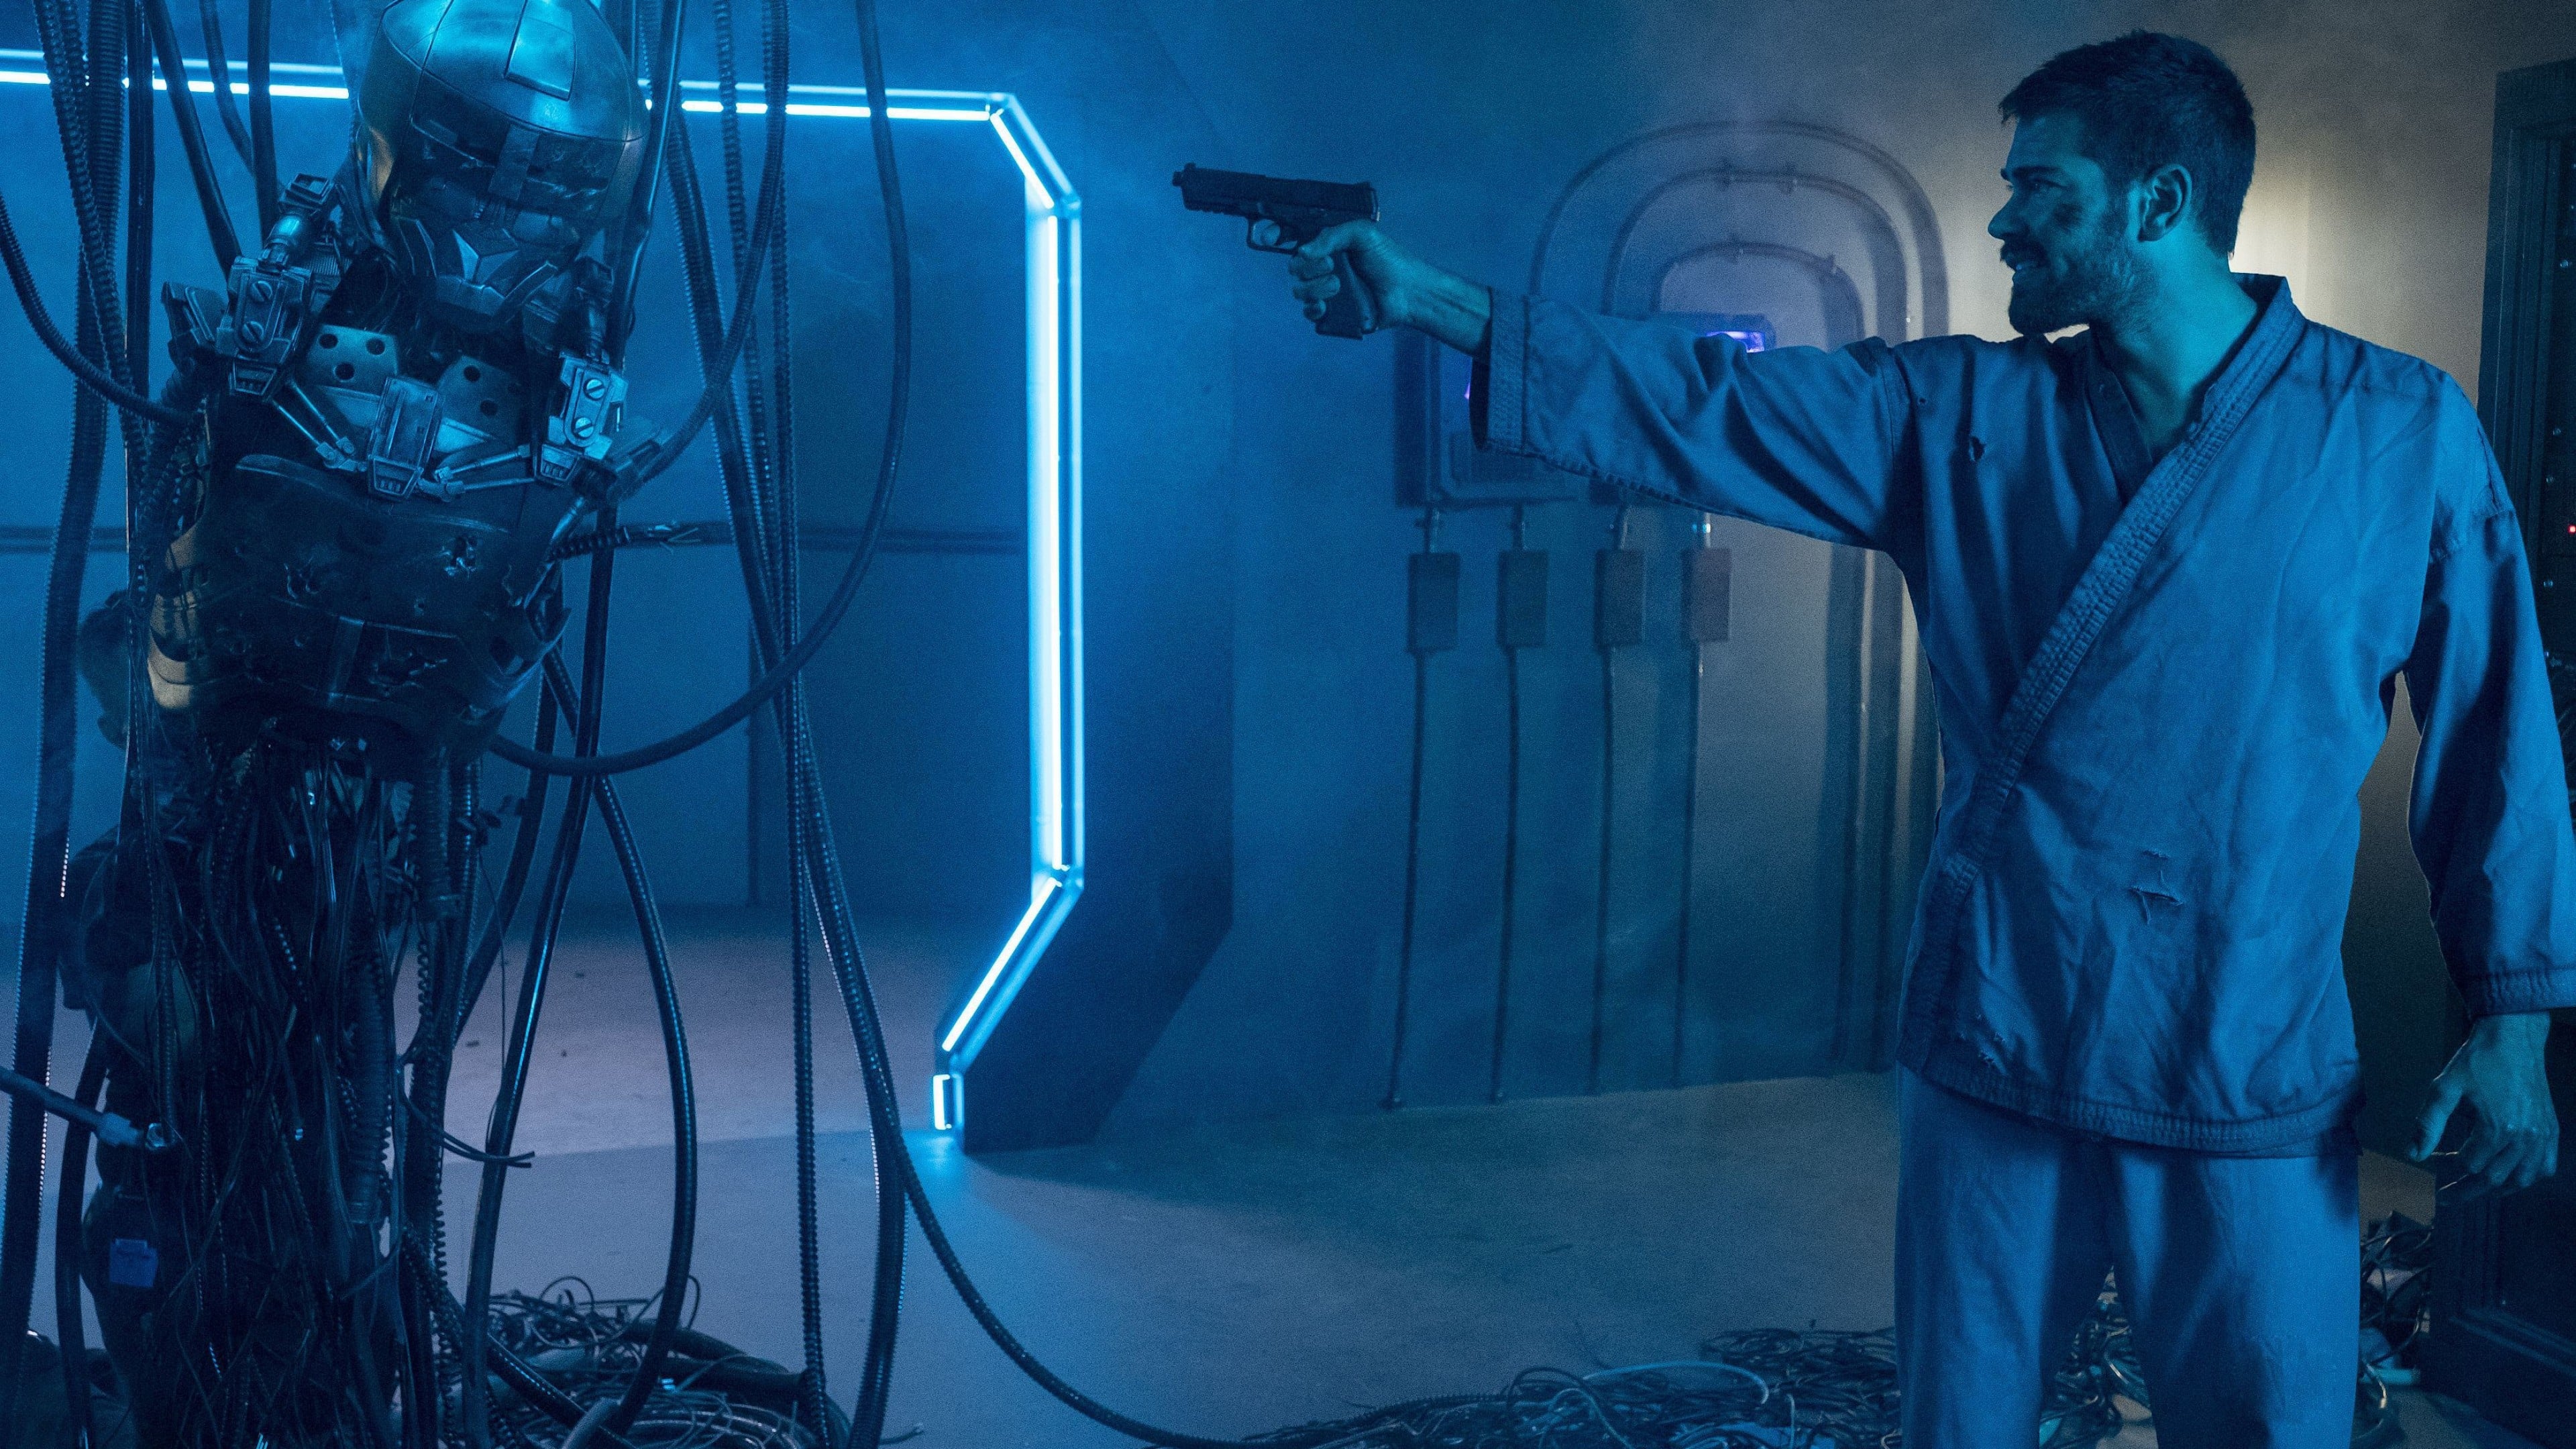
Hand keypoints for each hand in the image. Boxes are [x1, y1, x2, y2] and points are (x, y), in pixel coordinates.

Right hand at [1287, 222, 1492, 354]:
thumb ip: (1332, 235)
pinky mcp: (1333, 314)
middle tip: (1332, 267)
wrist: (1409, 291)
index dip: (1293, 247)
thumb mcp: (1363, 234)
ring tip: (1337, 286)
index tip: (1297, 247)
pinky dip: (1312, 310)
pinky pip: (1310, 314)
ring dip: (1313, 289)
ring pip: (1301, 291)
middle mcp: (1324, 269)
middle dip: (1309, 270)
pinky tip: (1323, 306)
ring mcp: (1327, 293)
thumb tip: (1303, 251)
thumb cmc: (1389, 260)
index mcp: (1329, 248)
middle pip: (1297, 270)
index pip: (1298, 247)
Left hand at [2410, 1011, 2558, 1199]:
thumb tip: (2413, 1155)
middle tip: (2447, 1195)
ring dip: (2497, 1188)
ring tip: (2475, 1189)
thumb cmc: (2476, 1061)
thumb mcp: (2444, 1088)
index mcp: (2497, 1128)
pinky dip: (2528, 1177)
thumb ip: (2428, 1124)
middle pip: (2494, 1178)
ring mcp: (2541, 1136)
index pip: (2470, 1165)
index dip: (2448, 1167)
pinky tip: (2511, 1178)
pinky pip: (2546, 1167)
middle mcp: (2524, 1137)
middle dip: (2467, 1189)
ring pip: (2522, 1179)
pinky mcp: (2551, 1130)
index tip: (2432, 1163)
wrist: (2513, 1039)